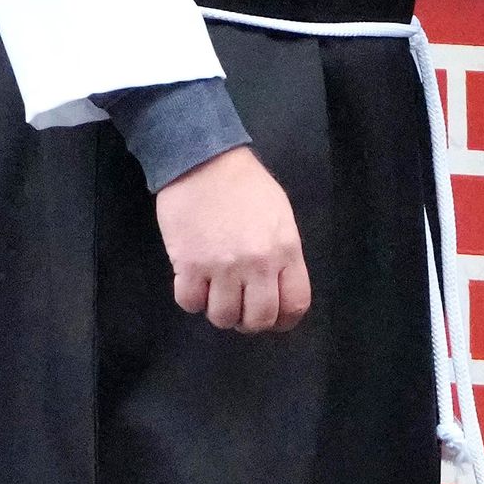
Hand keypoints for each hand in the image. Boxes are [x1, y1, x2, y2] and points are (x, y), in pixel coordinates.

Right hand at [157, 146, 311, 333]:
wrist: (203, 161)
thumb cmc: (245, 185)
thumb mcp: (280, 216)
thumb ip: (283, 253)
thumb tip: (277, 285)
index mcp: (285, 250)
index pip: (296, 304)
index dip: (285, 320)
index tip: (273, 317)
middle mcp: (257, 264)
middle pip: (259, 319)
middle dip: (250, 322)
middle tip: (241, 309)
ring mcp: (221, 266)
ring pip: (223, 317)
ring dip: (219, 312)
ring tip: (215, 295)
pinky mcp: (188, 264)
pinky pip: (190, 303)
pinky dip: (191, 300)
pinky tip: (193, 284)